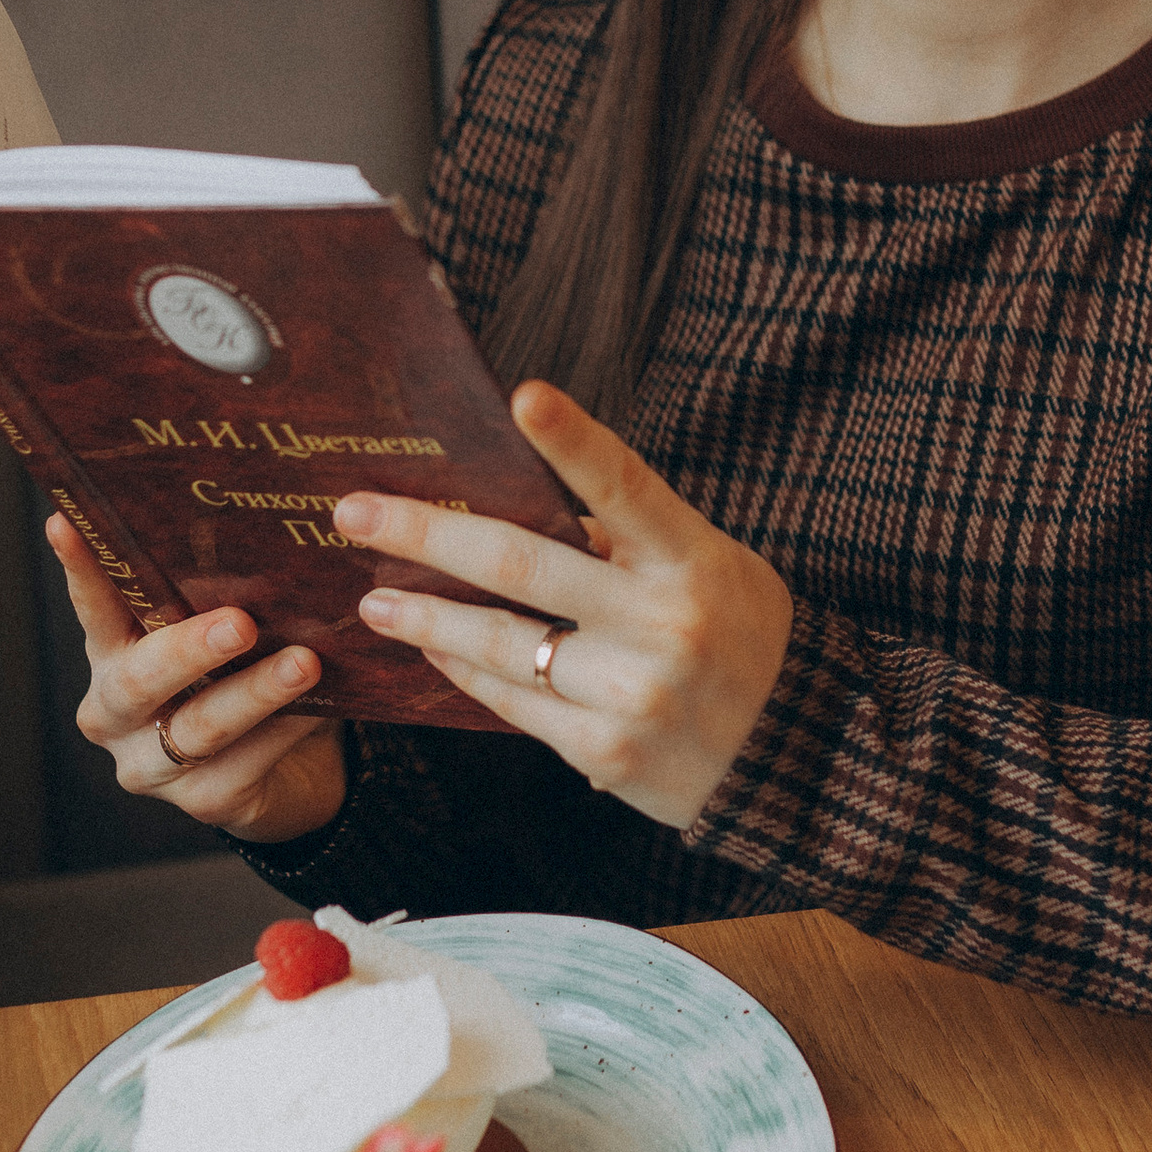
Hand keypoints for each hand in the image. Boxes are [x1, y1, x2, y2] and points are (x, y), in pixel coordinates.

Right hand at [47, 514, 347, 844]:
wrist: (292, 768)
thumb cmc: (247, 675)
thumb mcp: (229, 628)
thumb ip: (222, 594)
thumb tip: (261, 546)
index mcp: (113, 653)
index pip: (92, 605)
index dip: (80, 568)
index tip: (65, 522)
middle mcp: (116, 711)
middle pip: (138, 680)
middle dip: (188, 649)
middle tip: (239, 623)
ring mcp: (151, 764)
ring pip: (198, 727)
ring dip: (254, 692)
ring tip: (303, 664)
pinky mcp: (202, 800)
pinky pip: (243, 765)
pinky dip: (284, 732)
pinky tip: (318, 709)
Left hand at [339, 382, 792, 832]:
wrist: (795, 756)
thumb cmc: (741, 637)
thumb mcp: (710, 568)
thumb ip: (628, 542)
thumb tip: (522, 510)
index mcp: (693, 559)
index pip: (627, 486)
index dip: (574, 440)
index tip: (522, 395)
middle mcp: (662, 622)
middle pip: (523, 565)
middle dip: (427, 536)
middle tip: (355, 513)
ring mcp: (631, 691)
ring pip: (501, 644)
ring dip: (425, 618)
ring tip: (375, 600)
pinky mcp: (605, 750)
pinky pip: (514, 703)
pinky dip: (466, 673)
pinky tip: (431, 652)